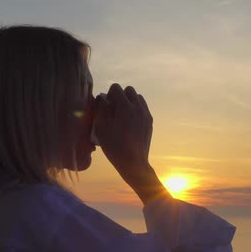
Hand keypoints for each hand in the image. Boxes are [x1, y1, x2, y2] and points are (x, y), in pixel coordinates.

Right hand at [94, 84, 170, 203]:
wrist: (134, 163)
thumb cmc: (114, 147)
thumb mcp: (101, 128)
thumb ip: (100, 109)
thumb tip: (102, 98)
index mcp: (125, 107)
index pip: (116, 88)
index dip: (108, 95)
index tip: (106, 107)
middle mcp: (138, 107)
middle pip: (129, 90)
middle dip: (120, 96)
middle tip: (114, 109)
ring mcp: (146, 114)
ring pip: (138, 97)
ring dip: (129, 101)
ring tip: (122, 115)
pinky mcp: (149, 121)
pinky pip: (143, 108)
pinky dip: (136, 109)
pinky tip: (129, 123)